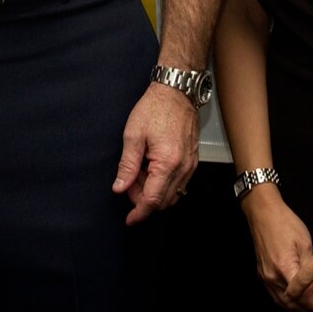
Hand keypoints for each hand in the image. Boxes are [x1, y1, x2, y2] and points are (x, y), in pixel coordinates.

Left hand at [111, 82, 198, 224]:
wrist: (176, 92)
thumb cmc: (155, 108)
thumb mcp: (133, 136)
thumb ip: (127, 165)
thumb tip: (120, 188)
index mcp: (167, 163)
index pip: (152, 200)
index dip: (139, 212)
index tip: (129, 219)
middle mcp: (183, 168)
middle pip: (163, 201)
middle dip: (143, 199)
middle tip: (128, 183)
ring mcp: (190, 165)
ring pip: (173, 194)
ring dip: (154, 191)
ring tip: (138, 172)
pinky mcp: (193, 160)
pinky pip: (179, 183)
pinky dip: (164, 183)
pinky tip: (151, 168)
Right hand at [240, 190, 312, 311]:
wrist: (262, 213)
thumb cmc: (285, 223)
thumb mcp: (305, 243)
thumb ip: (311, 267)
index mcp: (285, 267)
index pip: (304, 297)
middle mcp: (273, 277)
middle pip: (294, 304)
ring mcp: (265, 277)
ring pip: (284, 304)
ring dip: (301, 309)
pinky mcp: (263, 275)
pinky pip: (276, 297)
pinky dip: (290, 304)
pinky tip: (300, 304)